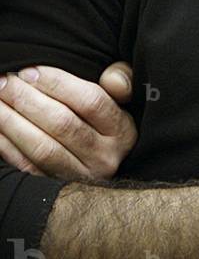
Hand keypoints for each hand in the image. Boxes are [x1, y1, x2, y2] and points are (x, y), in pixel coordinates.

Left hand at [0, 62, 136, 179]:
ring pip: (42, 147)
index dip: (58, 84)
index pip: (91, 102)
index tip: (31, 71)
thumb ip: (122, 80)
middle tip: (5, 81)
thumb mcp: (125, 99)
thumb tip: (110, 80)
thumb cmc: (108, 120)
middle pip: (63, 124)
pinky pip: (26, 165)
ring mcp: (79, 175)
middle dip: (28, 99)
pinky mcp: (55, 187)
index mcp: (123, 131)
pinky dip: (6, 144)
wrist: (103, 162)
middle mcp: (104, 156)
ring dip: (11, 121)